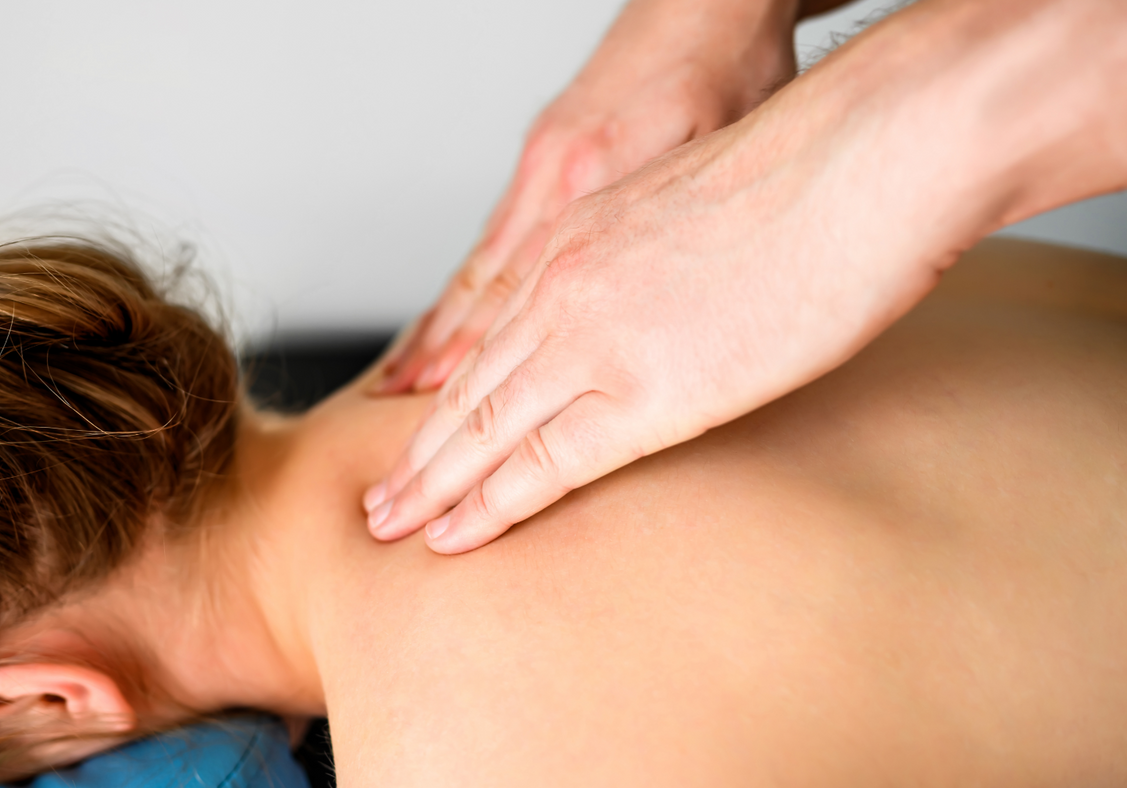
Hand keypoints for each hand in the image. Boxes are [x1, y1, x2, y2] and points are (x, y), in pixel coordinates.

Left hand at [364, 0, 1126, 552]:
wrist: (856, 161)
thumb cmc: (804, 181)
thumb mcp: (682, 213)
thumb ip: (641, 267)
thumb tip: (652, 312)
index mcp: (572, 243)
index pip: (486, 336)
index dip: (444, 396)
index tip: (415, 440)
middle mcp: (563, 290)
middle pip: (469, 388)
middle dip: (417, 455)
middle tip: (378, 505)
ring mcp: (595, 341)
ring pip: (486, 429)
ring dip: (434, 487)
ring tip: (393, 530)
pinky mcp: (645, 392)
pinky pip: (546, 462)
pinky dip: (493, 504)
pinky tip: (458, 535)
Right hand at [378, 0, 799, 393]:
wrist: (701, 1)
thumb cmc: (723, 64)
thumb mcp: (714, 144)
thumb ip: (671, 212)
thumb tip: (655, 294)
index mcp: (587, 174)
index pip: (515, 284)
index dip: (475, 349)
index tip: (439, 404)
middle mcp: (551, 178)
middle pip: (482, 286)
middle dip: (440, 357)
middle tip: (404, 409)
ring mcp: (543, 171)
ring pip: (482, 268)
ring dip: (442, 329)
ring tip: (403, 383)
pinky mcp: (547, 162)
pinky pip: (497, 240)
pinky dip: (468, 289)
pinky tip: (449, 322)